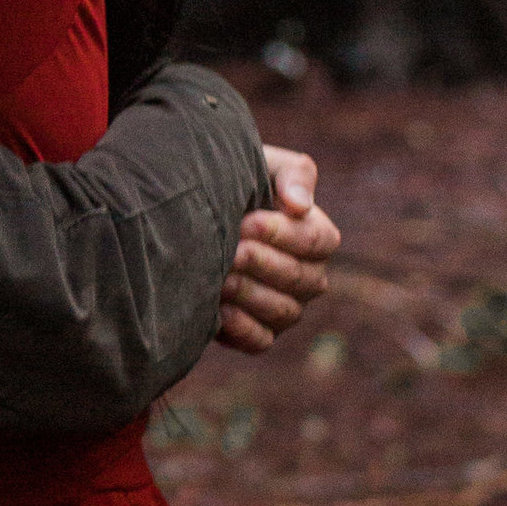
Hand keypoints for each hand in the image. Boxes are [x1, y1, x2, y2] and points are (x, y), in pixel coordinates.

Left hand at [217, 145, 339, 354]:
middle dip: (264, 264)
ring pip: (285, 311)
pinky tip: (217, 309)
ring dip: (252, 294)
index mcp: (315, 235)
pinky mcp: (259, 332)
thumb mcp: (260, 164)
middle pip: (304, 279)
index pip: (319, 242)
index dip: (285, 235)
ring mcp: (285, 307)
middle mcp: (308, 276)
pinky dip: (241, 328)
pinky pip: (261, 341)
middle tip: (230, 251)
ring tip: (220, 276)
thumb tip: (300, 205)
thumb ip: (291, 173)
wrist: (187, 213)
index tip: (247, 222)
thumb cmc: (232, 182)